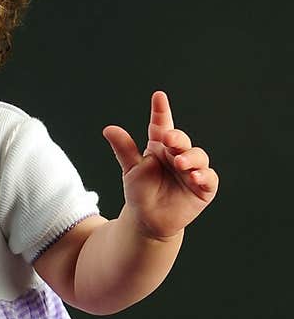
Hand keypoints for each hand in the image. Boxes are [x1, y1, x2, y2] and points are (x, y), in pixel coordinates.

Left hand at [102, 90, 217, 239]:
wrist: (147, 221)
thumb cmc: (140, 193)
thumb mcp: (131, 170)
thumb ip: (124, 149)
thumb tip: (108, 129)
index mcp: (161, 147)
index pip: (162, 125)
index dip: (161, 111)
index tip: (158, 97)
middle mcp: (179, 155)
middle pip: (181, 141)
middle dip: (176, 138)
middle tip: (168, 138)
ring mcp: (193, 170)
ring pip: (198, 157)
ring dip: (190, 158)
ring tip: (179, 162)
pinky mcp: (203, 188)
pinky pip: (208, 178)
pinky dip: (203, 175)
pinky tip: (194, 176)